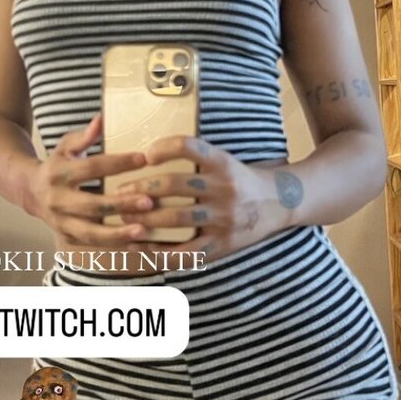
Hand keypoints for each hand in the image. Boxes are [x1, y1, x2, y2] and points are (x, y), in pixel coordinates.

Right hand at [24, 114, 155, 247]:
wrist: (29, 191)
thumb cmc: (56, 164)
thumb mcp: (65, 146)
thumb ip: (84, 136)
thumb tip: (101, 119)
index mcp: (59, 173)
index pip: (91, 168)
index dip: (117, 163)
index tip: (143, 159)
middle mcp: (58, 200)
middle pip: (91, 205)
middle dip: (120, 205)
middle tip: (149, 202)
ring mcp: (61, 222)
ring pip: (90, 233)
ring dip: (117, 235)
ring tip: (143, 232)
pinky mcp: (66, 238)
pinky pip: (92, 246)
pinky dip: (114, 247)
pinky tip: (136, 244)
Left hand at [115, 135, 290, 260]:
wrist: (280, 203)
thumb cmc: (242, 179)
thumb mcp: (225, 160)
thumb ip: (196, 156)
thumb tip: (148, 154)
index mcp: (223, 163)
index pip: (189, 146)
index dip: (163, 148)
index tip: (144, 155)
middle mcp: (224, 188)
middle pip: (174, 184)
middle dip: (142, 189)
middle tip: (120, 193)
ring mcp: (224, 218)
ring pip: (176, 218)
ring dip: (145, 219)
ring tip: (123, 218)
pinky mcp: (223, 244)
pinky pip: (186, 253)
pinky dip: (160, 252)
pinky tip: (141, 247)